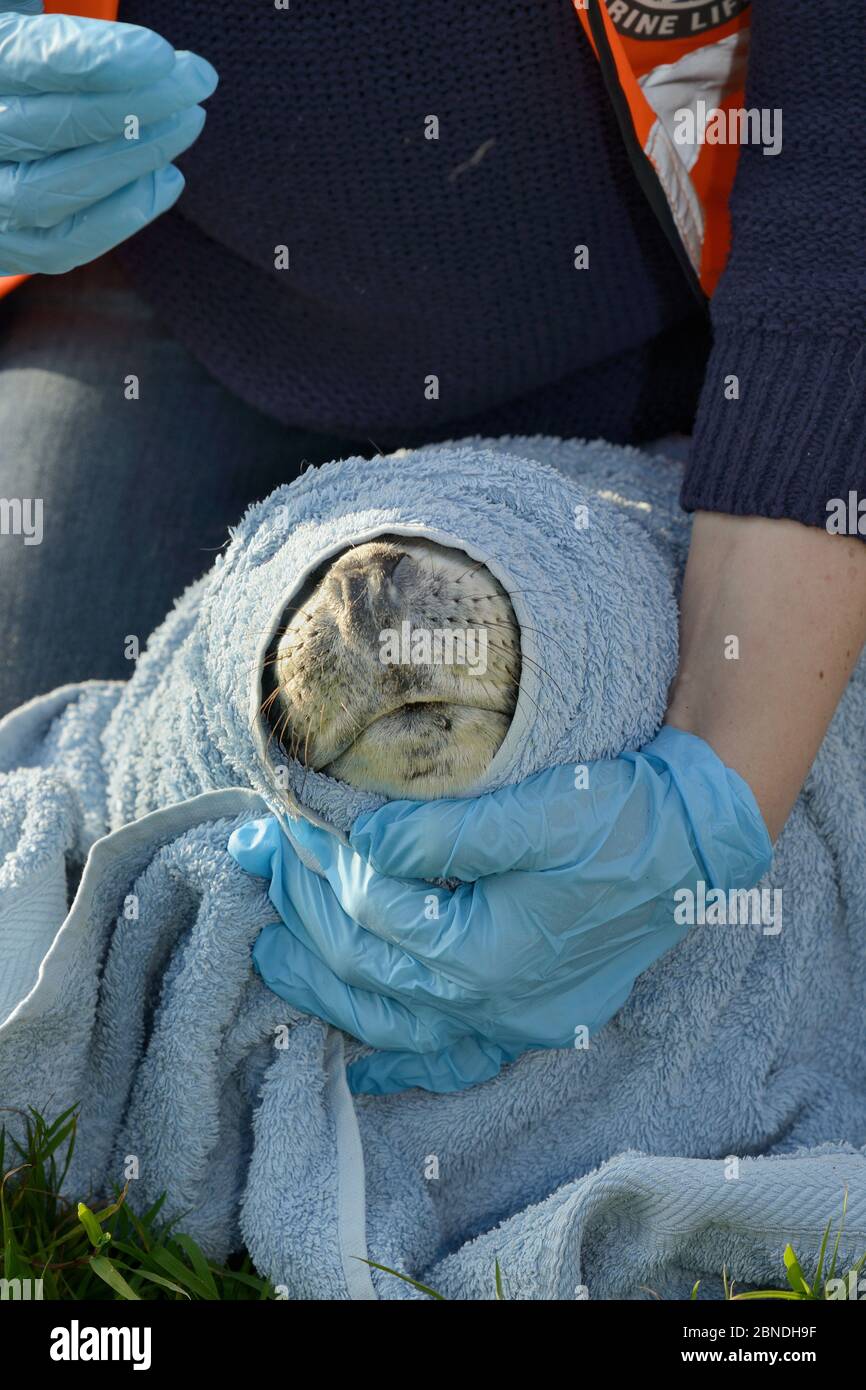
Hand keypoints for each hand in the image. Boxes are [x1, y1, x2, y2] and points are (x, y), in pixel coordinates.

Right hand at [0, 3, 216, 274]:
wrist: (0, 146)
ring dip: (139, 157)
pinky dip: (126, 213)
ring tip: (188, 121)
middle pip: (55, 126)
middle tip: (195, 81)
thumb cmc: (23, 76)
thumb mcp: (27, 39)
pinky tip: (169, 176)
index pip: (28, 61)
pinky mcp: (13, 247)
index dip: (97, 60)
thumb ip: (63, 39)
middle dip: (138, 104)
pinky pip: (69, 242)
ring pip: (63, 188)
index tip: (161, 57)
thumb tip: (139, 56)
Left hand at [229, 726, 771, 1094]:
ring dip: (326, 989)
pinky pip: (453, 1059)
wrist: (693, 841)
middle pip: (370, 969)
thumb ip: (439, 836)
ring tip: (272, 952)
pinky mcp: (530, 1016)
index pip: (374, 916)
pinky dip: (402, 1063)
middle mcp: (493, 1002)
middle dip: (305, 917)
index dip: (320, 871)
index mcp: (487, 952)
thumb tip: (362, 846)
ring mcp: (513, 1018)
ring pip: (394, 1022)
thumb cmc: (618, 818)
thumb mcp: (532, 812)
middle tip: (262, 868)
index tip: (280, 830)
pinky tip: (360, 1068)